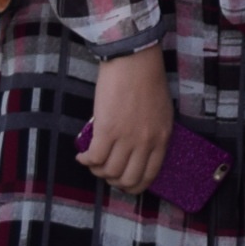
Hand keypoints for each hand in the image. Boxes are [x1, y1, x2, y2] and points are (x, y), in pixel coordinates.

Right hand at [77, 47, 174, 195]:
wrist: (135, 60)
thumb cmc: (148, 81)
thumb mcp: (161, 112)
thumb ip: (153, 134)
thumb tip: (138, 152)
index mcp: (162, 138)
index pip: (150, 175)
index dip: (134, 185)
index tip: (124, 182)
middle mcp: (146, 142)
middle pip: (128, 179)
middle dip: (114, 181)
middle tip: (105, 173)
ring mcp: (126, 137)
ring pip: (109, 172)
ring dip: (97, 171)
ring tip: (92, 161)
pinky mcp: (107, 130)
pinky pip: (94, 158)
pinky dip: (85, 161)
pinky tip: (82, 156)